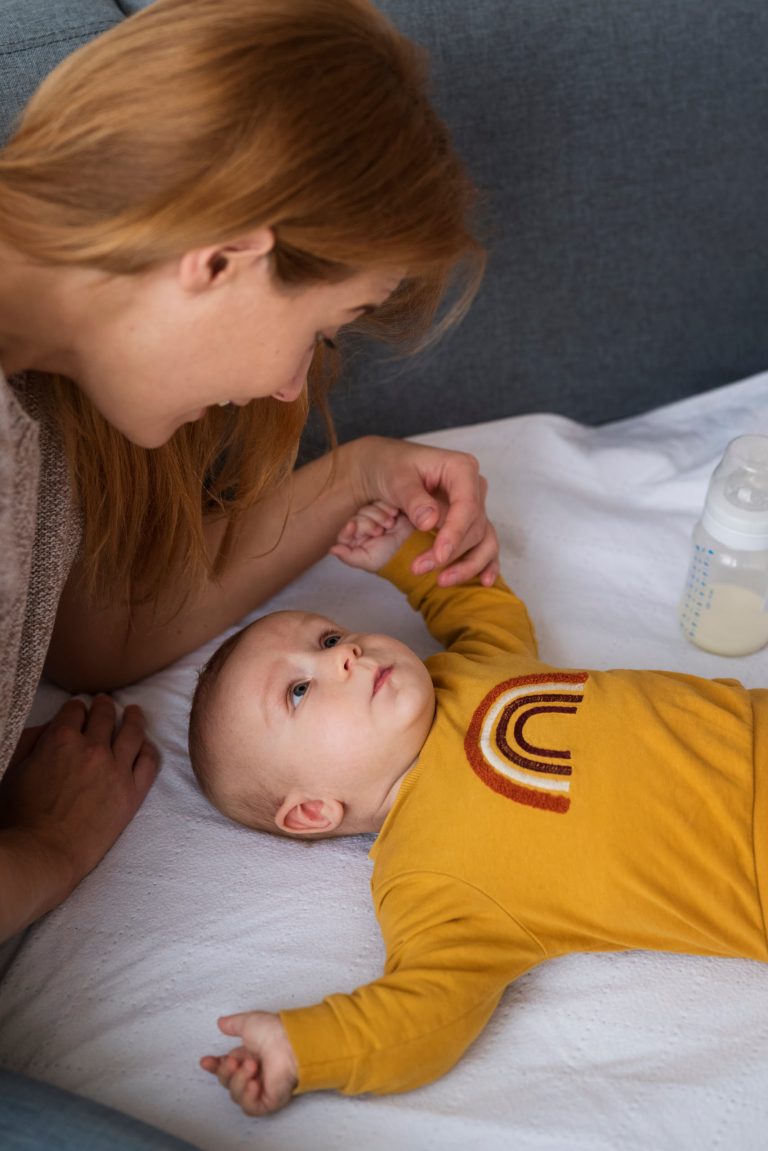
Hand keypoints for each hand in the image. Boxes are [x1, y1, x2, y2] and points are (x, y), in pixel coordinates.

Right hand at [0, 696, 158, 894]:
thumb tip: (51, 726)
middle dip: (103, 706)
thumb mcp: (13, 769)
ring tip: (134, 711)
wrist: (43, 853)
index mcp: (61, 739)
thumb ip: (32, 741)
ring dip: (133, 717)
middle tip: (105, 702)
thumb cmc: (20, 815)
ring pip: (132, 732)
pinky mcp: (133, 792)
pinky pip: (149, 762)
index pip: (74, 710)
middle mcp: (93, 748)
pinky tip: (145, 744)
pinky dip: (148, 748)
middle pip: (104, 716)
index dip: (75, 708)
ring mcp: (117, 769)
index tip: (78, 709)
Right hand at [200, 1011, 297, 1116]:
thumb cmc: (273, 1031)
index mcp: (248, 1056)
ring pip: (236, 1095)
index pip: (226, 1066)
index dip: (214, 1066)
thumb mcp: (248, 1023)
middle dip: (226, 1072)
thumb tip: (221, 1023)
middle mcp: (254, 1073)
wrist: (290, 1042)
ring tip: (252, 1066)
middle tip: (236, 1061)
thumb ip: (233, 1025)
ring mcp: (262, 1088)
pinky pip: (250, 1107)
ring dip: (239, 1081)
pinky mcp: (269, 1101)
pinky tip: (254, 1083)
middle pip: (227, 1082)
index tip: (205, 1061)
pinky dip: (247, 1096)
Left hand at [330, 501, 413, 571]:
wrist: (418, 547)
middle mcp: (365, 528)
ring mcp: (377, 517)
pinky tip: (394, 514)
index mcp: (357, 541)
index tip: (353, 526)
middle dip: (367, 523)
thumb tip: (332, 549)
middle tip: (380, 531)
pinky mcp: (388, 507)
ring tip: (390, 524)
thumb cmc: (394, 558)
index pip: (346, 529)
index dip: (350, 527)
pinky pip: (380, 501)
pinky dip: (386, 506)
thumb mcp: (369, 561)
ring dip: (378, 515)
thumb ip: (349, 557)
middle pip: (356, 517)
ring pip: (367, 508)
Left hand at [349, 437, 498, 586]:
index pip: (467, 505)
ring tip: (443, 581)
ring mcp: (473, 506)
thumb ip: (413, 498)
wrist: (384, 468)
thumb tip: (430, 522)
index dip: (455, 533)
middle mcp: (473, 487)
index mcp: (461, 468)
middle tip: (419, 568)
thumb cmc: (390, 467)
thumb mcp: (395, 478)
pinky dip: (484, 563)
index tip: (439, 556)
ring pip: (483, 540)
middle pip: (474, 527)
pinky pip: (484, 545)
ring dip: (467, 565)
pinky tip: (484, 581)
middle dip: (450, 553)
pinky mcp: (468, 523)